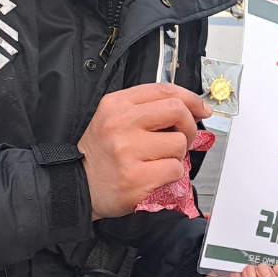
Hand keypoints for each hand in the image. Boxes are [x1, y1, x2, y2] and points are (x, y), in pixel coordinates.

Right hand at [78, 83, 208, 218]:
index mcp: (117, 105)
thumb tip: (192, 109)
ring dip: (177, 155)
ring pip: (179, 144)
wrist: (76, 186)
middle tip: (184, 138)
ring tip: (159, 160)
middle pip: (177, 112)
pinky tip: (155, 175)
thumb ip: (146, 109)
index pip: (164, 90)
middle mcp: (121, 124)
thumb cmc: (100, 153)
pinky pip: (175, 169)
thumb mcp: (113, 119)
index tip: (201, 108)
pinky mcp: (136, 178)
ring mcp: (127, 151)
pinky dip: (172, 173)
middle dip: (190, 126)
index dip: (190, 98)